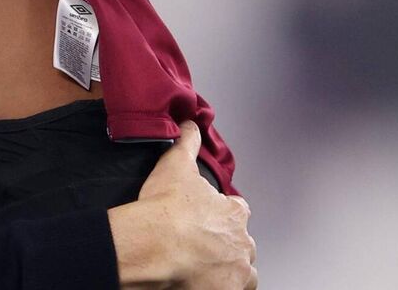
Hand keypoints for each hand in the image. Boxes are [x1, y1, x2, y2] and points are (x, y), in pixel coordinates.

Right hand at [110, 121, 256, 288]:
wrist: (154, 247)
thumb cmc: (165, 210)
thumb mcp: (175, 165)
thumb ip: (187, 143)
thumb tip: (190, 124)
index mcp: (234, 213)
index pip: (237, 211)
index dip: (220, 212)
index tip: (203, 217)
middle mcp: (242, 243)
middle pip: (239, 243)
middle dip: (222, 242)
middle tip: (195, 243)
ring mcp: (237, 271)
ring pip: (239, 270)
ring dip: (225, 267)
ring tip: (198, 266)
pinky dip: (220, 285)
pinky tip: (200, 280)